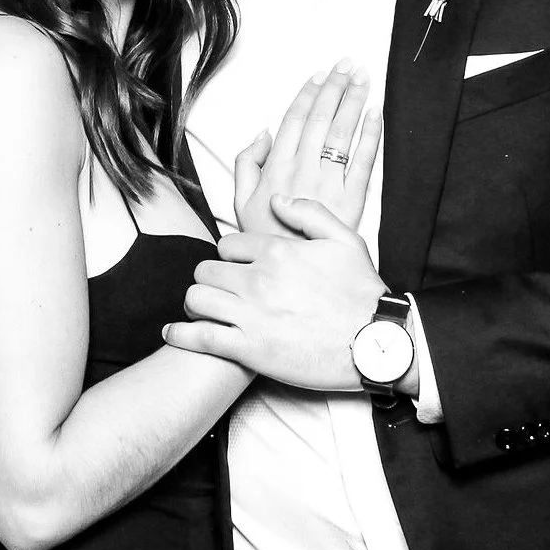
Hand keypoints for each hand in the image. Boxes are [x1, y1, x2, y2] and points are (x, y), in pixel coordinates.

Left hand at [164, 196, 387, 388]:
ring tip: (202, 308)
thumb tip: (276, 200)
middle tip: (217, 288)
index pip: (228, 244)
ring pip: (197, 298)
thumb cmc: (362, 292)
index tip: (235, 266)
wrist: (376, 343)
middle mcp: (259, 280)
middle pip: (206, 270)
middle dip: (209, 278)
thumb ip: (308, 212)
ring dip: (196, 302)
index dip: (228, 255)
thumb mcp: (345, 239)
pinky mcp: (249, 350)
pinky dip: (181, 334)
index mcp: (277, 251)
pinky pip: (199, 337)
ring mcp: (251, 315)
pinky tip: (173, 332)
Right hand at [234, 60, 381, 236]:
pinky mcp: (352, 201)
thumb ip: (246, 163)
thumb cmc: (264, 241)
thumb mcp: (239, 202)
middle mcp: (304, 170)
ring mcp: (329, 184)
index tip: (318, 75)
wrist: (290, 277)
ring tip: (362, 78)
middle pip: (322, 119)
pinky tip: (376, 114)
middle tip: (346, 65)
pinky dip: (371, 135)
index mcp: (277, 167)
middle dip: (335, 87)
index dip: (308, 94)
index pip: (295, 119)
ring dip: (354, 101)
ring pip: (343, 133)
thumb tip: (261, 133)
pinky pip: (364, 161)